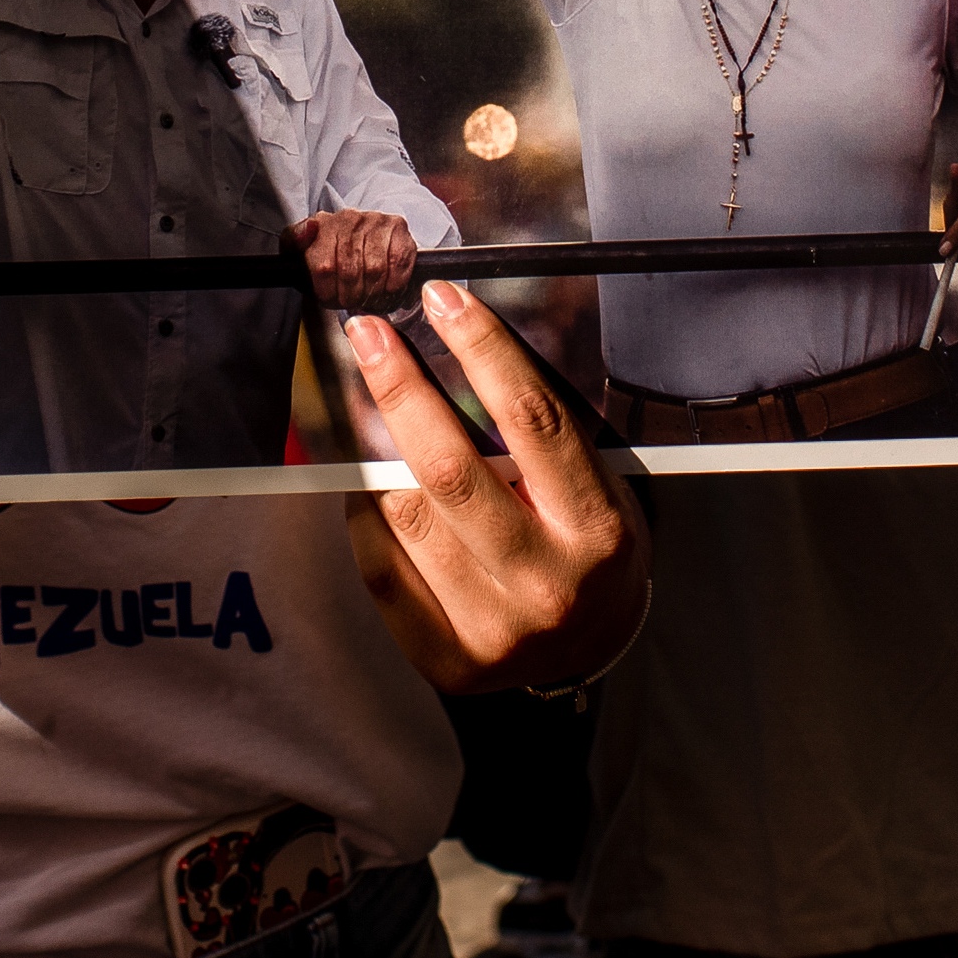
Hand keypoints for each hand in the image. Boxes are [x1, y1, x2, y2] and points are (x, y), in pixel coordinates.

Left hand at [290, 209, 419, 315]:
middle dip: (350, 296)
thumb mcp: (299, 249)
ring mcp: (375, 221)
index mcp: (322, 225)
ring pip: (375, 270)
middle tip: (350, 302)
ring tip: (367, 297)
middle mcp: (349, 219)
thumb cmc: (327, 248)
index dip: (328, 293)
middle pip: (350, 272)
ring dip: (372, 293)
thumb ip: (293, 242)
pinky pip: (398, 263)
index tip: (330, 299)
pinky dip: (393, 283)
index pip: (323, 268)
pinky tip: (385, 287)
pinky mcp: (398, 228)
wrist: (357, 234)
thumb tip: (308, 230)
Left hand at [341, 279, 649, 693]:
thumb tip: (448, 346)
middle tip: (367, 333)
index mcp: (598, 528)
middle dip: (400, 386)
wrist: (593, 645)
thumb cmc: (589, 542)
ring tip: (359, 399)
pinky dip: (365, 513)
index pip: (531, 419)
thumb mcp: (595, 483)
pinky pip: (381, 568)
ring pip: (405, 515)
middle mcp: (548, 584)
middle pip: (451, 468)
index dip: (482, 348)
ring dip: (370, 445)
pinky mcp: (448, 659)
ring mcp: (495, 630)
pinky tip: (367, 479)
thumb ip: (533, 435)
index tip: (443, 299)